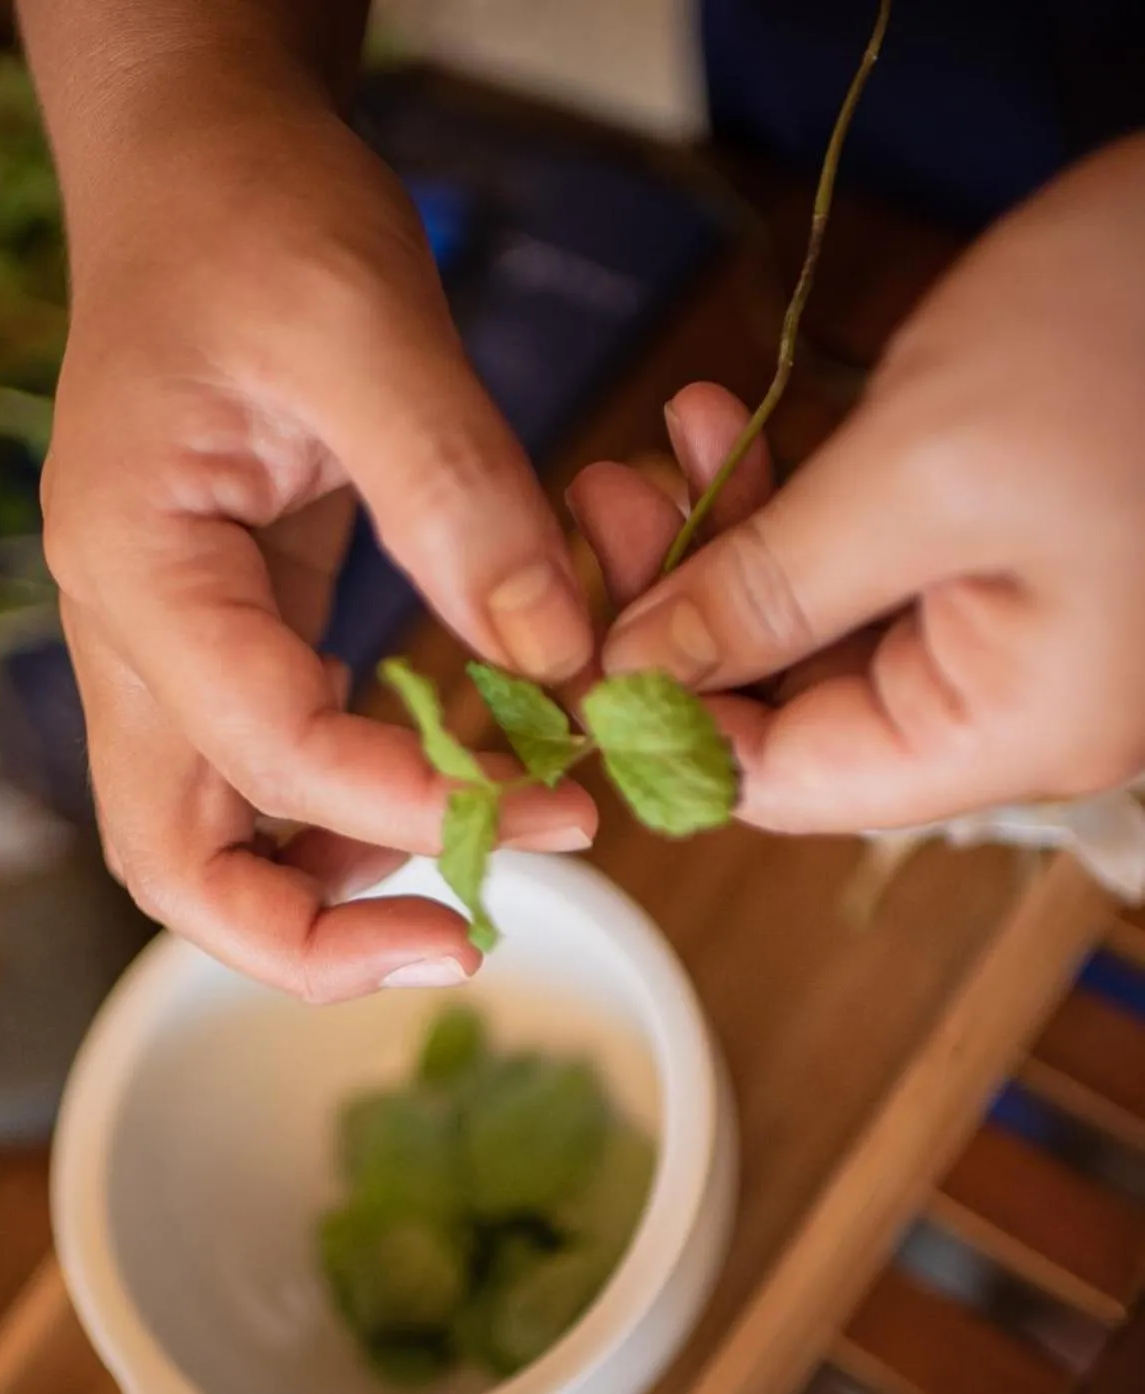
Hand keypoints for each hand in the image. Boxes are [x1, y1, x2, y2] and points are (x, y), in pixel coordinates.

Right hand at [43, 87, 593, 1000]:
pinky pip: (274, 766)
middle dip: (317, 935)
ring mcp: (171, 640)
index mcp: (139, 565)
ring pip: (220, 836)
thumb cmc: (257, 215)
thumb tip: (559, 661)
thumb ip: (461, 500)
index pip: (265, 754)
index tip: (550, 804)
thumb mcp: (369, 326)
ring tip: (482, 855)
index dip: (409, 806)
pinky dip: (357, 804)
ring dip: (340, 884)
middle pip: (180, 864)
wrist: (199, 164)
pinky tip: (458, 777)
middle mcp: (131, 630)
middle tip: (466, 936)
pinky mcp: (230, 630)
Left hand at [571, 135, 1144, 833]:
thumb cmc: (1130, 339)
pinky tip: (726, 427)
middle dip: (686, 610)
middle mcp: (1016, 707)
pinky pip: (872, 565)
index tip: (576, 637)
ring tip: (661, 444)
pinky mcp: (1016, 560)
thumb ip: (766, 594)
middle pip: (793, 706)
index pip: (784, 782)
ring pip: (820, 629)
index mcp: (1007, 730)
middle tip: (608, 508)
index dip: (664, 721)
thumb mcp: (920, 473)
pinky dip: (795, 502)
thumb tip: (633, 679)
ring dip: (729, 539)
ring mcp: (1021, 636)